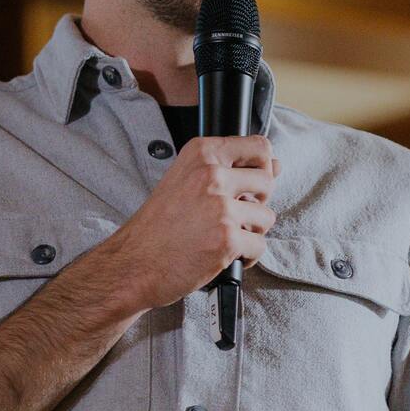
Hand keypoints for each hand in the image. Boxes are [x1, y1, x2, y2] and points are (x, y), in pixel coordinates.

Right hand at [98, 135, 277, 312]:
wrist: (133, 264)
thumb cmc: (157, 227)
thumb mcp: (187, 182)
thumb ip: (230, 171)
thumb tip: (276, 164)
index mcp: (201, 154)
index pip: (259, 146)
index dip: (261, 168)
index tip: (249, 185)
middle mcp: (211, 175)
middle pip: (268, 182)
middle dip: (256, 203)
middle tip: (231, 217)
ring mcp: (220, 207)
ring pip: (267, 217)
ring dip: (251, 232)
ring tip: (222, 238)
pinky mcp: (227, 239)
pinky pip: (259, 247)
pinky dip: (245, 257)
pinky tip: (222, 256)